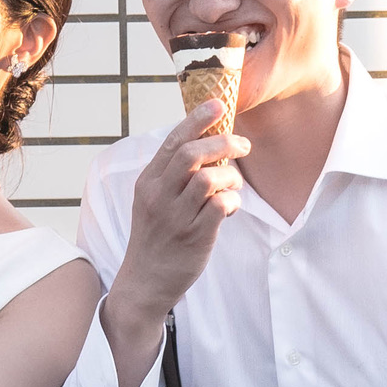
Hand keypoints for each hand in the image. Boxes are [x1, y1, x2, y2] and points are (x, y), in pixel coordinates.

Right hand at [109, 102, 248, 329]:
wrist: (144, 282)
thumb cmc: (156, 237)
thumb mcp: (153, 201)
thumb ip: (172, 175)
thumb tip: (208, 145)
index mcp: (147, 182)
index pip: (172, 141)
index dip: (197, 119)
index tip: (218, 104)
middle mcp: (158, 196)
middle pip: (191, 154)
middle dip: (223, 143)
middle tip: (243, 145)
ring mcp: (175, 217)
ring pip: (208, 178)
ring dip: (230, 177)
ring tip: (233, 185)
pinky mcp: (194, 237)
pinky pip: (220, 206)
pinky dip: (232, 201)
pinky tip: (230, 208)